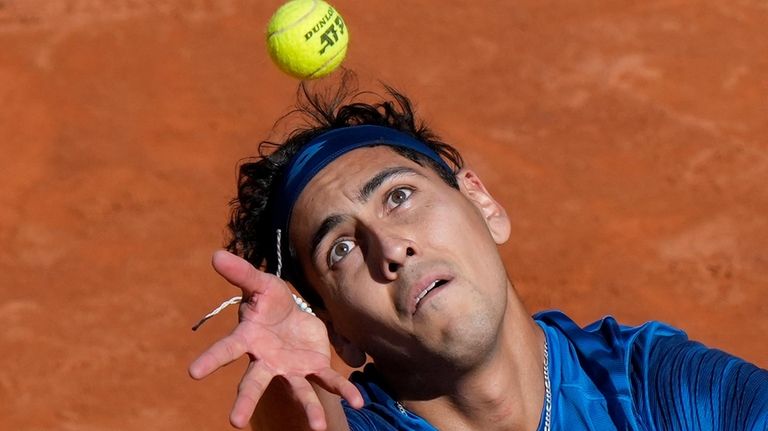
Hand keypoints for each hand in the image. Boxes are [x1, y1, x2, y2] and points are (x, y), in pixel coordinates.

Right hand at [189, 250, 362, 428]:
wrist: (294, 315)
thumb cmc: (271, 302)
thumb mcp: (261, 284)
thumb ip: (241, 273)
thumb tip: (215, 254)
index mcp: (248, 339)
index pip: (226, 349)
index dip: (211, 359)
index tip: (193, 372)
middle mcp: (266, 360)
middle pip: (253, 381)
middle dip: (245, 400)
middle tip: (235, 421)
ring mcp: (290, 368)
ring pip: (298, 390)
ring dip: (309, 409)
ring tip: (318, 428)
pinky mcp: (313, 368)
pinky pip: (328, 381)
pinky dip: (343, 391)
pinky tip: (357, 401)